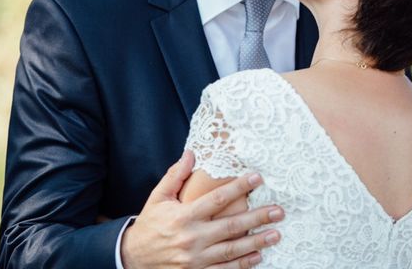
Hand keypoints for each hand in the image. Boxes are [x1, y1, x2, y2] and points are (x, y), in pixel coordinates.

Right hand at [121, 151, 283, 268]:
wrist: (133, 258)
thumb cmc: (150, 224)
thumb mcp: (158, 197)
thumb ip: (175, 176)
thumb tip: (191, 153)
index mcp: (184, 216)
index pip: (217, 199)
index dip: (238, 188)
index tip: (257, 178)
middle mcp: (192, 238)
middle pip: (231, 226)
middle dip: (257, 218)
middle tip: (278, 211)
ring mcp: (196, 259)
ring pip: (232, 250)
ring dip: (256, 242)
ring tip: (276, 234)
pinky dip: (242, 265)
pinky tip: (258, 257)